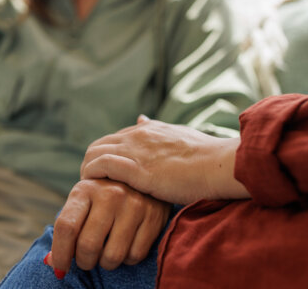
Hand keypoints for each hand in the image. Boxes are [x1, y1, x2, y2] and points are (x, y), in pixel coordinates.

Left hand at [46, 179, 170, 276]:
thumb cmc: (101, 198)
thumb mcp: (81, 203)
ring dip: (105, 263)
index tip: (60, 267)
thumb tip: (51, 262)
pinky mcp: (153, 217)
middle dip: (84, 262)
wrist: (138, 178)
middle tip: (86, 260)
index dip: (60, 254)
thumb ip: (66, 230)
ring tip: (105, 253)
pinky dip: (126, 260)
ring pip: (112, 256)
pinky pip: (134, 256)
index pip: (66, 227)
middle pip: (88, 246)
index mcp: (85, 190)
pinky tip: (124, 246)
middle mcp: (110, 195)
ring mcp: (134, 205)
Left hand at [80, 116, 249, 204]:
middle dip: (91, 162)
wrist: (220, 164)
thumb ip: (159, 131)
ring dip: (87, 169)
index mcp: (150, 130)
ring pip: (95, 152)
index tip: (105, 173)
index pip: (115, 138)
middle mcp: (138, 135)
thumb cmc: (207, 158)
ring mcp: (136, 149)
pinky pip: (101, 165)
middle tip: (92, 183)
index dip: (106, 155)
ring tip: (88, 188)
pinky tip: (91, 187)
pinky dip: (91, 174)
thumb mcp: (180, 137)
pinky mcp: (136, 167)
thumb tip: (141, 119)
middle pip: (99, 144)